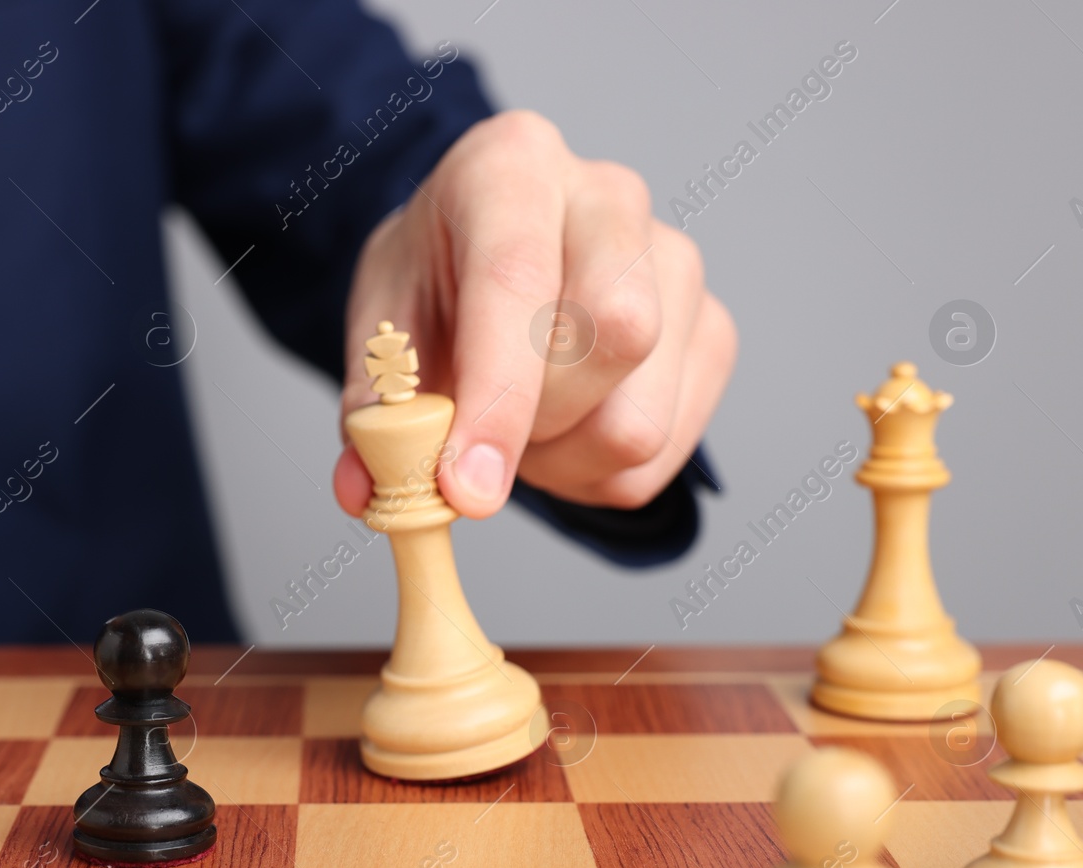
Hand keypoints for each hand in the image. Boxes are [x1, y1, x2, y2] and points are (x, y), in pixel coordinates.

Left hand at [334, 110, 736, 518]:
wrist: (489, 260)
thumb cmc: (437, 285)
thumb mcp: (381, 331)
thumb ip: (372, 411)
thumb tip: (369, 487)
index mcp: (511, 165)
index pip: (518, 278)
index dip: (496, 396)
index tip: (465, 487)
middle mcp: (609, 196)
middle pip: (615, 335)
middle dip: (535, 424)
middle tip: (475, 437)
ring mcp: (677, 261)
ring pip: (638, 419)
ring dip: (562, 460)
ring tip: (518, 428)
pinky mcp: (712, 330)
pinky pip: (662, 453)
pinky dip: (597, 475)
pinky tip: (562, 433)